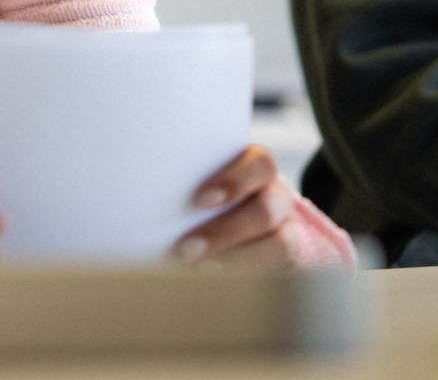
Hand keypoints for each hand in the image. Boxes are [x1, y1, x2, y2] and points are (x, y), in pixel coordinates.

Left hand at [173, 145, 306, 263]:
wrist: (245, 219)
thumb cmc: (210, 195)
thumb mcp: (204, 180)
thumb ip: (189, 182)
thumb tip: (149, 200)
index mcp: (258, 167)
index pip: (260, 164)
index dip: (235, 182)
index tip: (200, 201)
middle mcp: (278, 195)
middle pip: (266, 209)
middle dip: (223, 231)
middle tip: (185, 247)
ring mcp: (287, 228)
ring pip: (278, 244)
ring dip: (233, 257)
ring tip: (195, 265)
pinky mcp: (287, 257)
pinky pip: (275, 269)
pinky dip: (242, 272)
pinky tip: (211, 273)